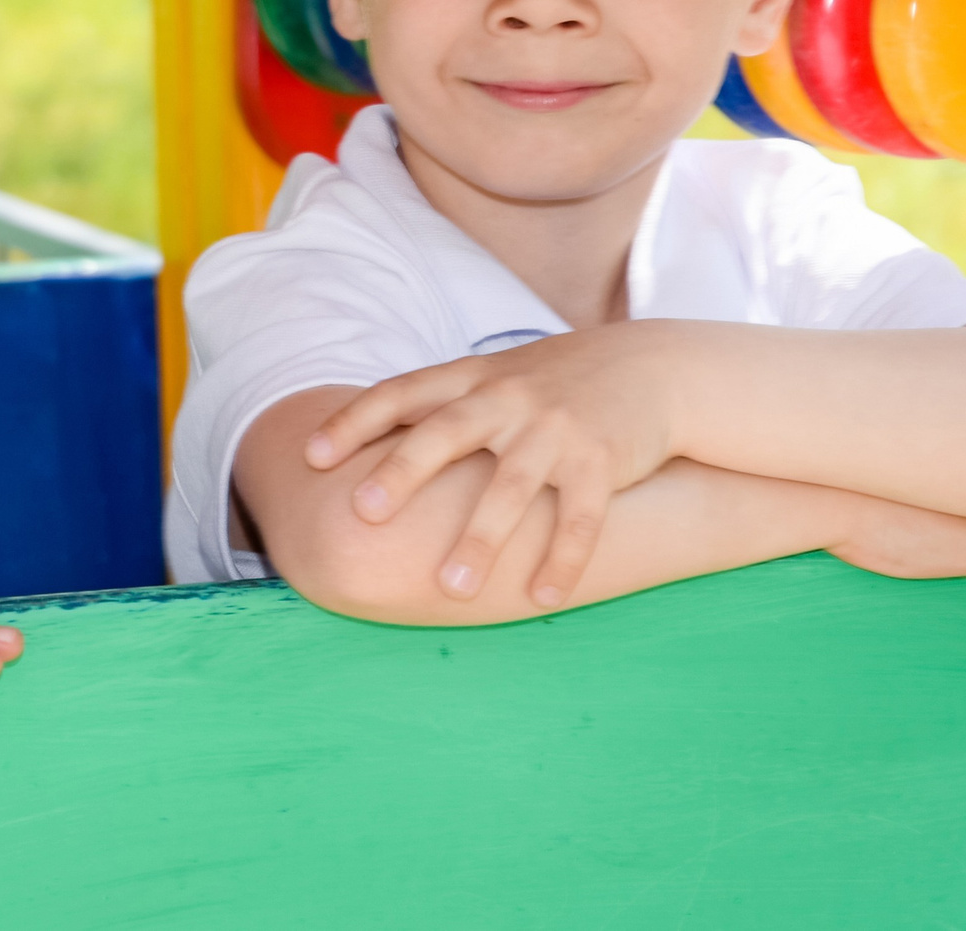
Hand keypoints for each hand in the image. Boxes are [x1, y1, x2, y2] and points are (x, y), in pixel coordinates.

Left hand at [303, 328, 676, 607]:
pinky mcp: (601, 460)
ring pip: (509, 489)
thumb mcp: (497, 377)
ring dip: (479, 541)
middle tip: (362, 514)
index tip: (311, 457)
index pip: (400, 394)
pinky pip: (578, 517)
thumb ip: (443, 403)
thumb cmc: (558, 381)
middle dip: (401, 473)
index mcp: (473, 379)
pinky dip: (563, 559)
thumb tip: (371, 442)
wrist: (654, 367)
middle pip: (444, 435)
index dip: (354, 423)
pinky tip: (543, 598)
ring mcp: (554, 430)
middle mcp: (507, 399)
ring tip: (450, 590)